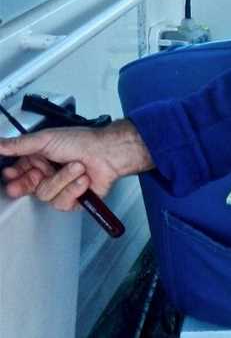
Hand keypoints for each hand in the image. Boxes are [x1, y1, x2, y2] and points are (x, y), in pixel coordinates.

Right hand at [0, 120, 152, 211]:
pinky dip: (74, 189)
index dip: (12, 177)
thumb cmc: (83, 141)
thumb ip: (19, 145)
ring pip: (45, 194)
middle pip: (27, 188)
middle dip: (29, 184)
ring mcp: (61, 187)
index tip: (10, 174)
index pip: (17, 173)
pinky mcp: (73, 199)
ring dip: (63, 179)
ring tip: (77, 166)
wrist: (109, 152)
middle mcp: (48, 173)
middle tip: (36, 176)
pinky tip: (83, 179)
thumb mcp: (46, 139)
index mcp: (39, 158)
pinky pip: (62, 202)